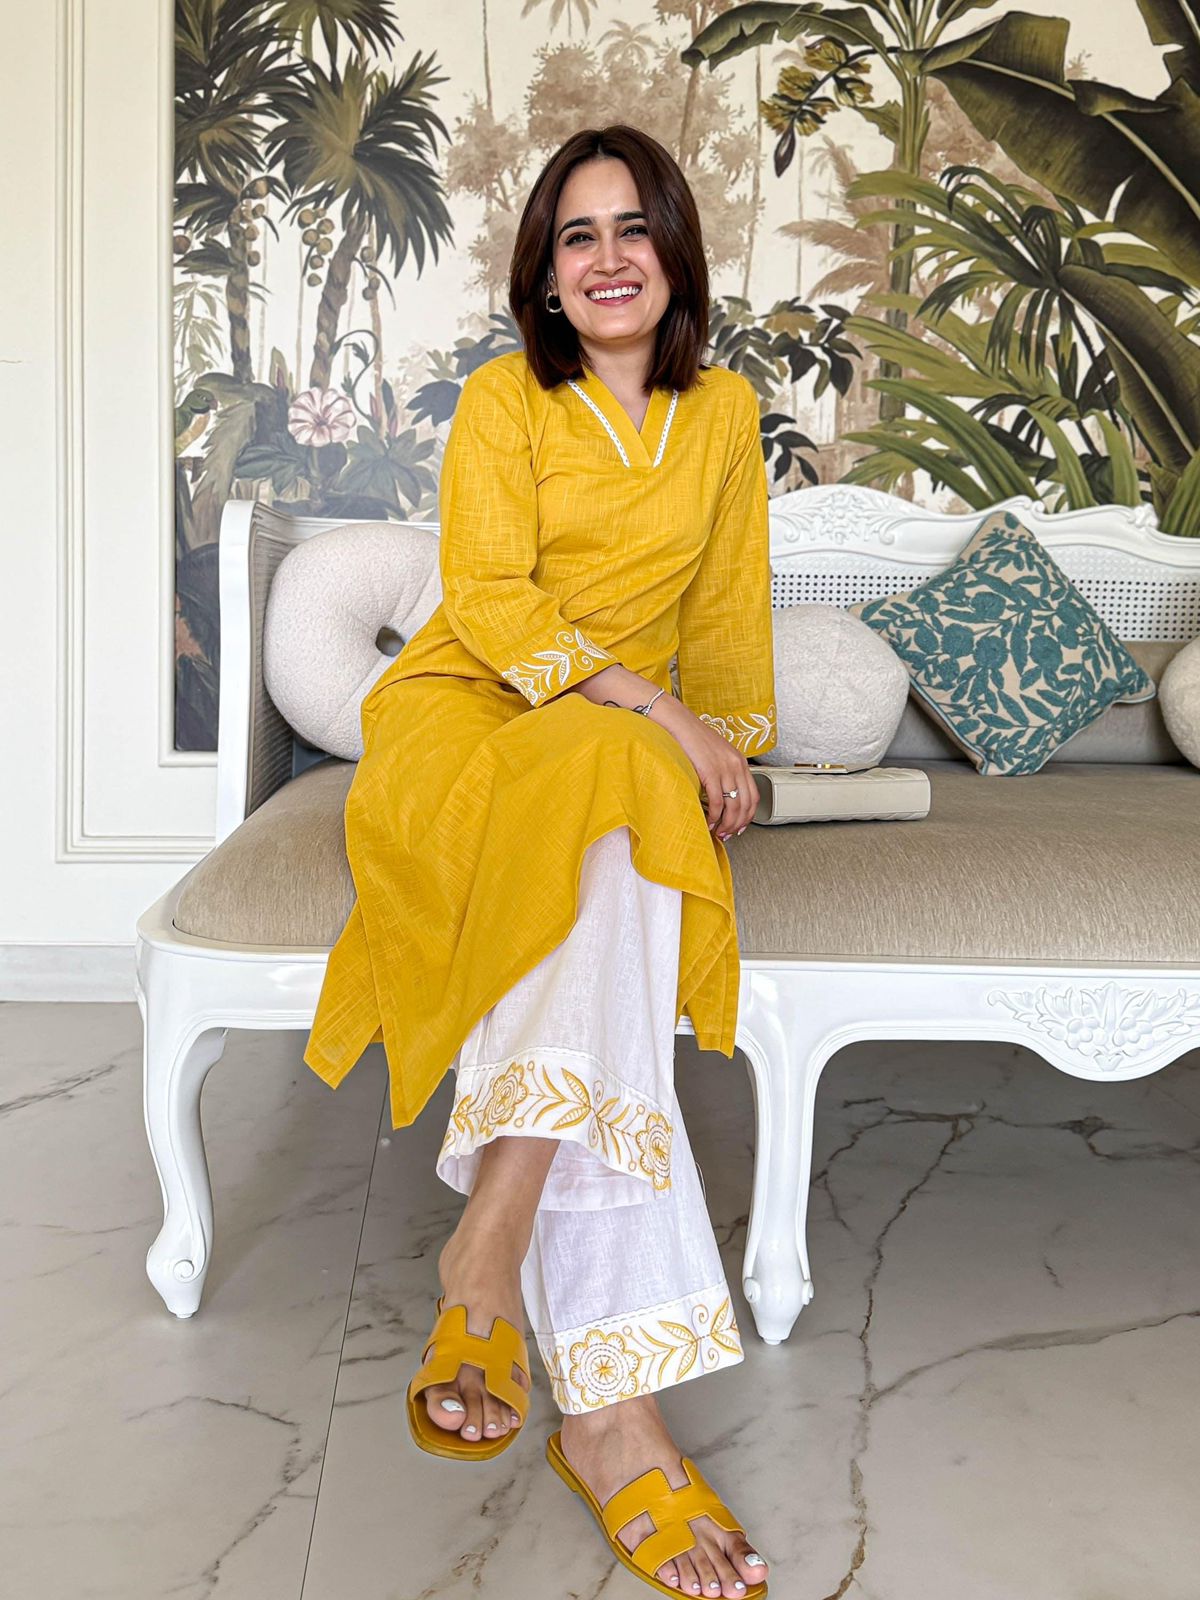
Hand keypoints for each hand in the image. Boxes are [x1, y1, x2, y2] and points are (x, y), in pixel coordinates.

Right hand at [652, 696, 757, 838]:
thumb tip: (722, 793)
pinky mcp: (711, 772)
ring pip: (733, 806)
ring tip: (718, 832)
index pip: (754, 795)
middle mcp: (736, 765)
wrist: (678, 723)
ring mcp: (725, 769)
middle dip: (737, 824)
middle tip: (728, 834)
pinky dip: (714, 817)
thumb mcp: (716, 754)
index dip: (748, 815)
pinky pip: (718, 802)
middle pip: (746, 804)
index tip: (740, 826)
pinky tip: (708, 822)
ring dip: (727, 824)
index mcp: (740, 761)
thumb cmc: (692, 738)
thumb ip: (723, 771)